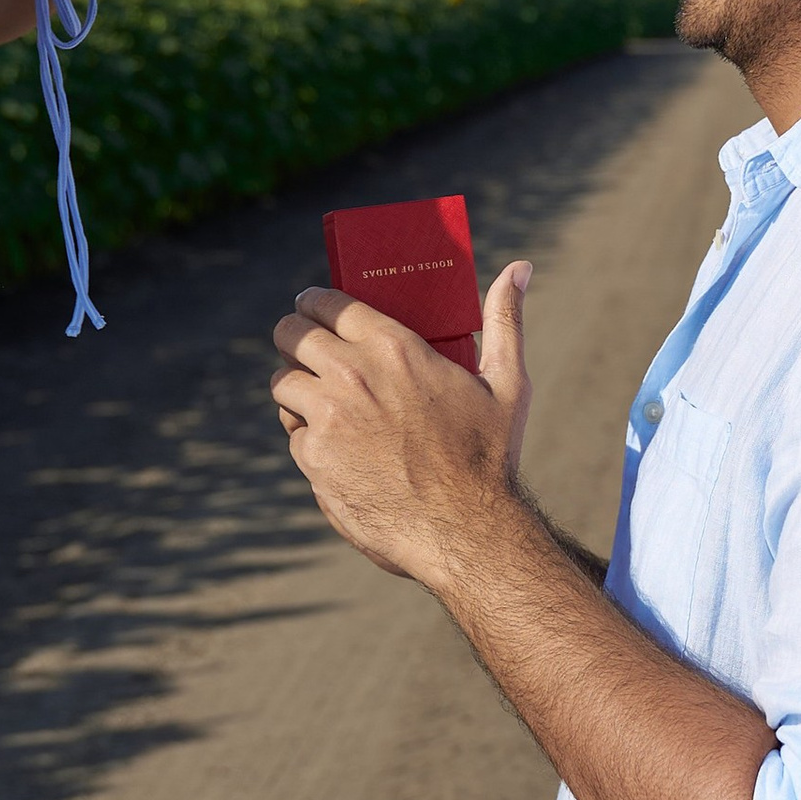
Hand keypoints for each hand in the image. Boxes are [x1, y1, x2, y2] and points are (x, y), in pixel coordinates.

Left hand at [270, 261, 534, 576]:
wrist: (466, 531)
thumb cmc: (488, 456)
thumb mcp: (508, 382)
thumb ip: (505, 320)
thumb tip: (519, 268)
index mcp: (393, 346)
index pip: (327, 303)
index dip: (313, 302)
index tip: (311, 306)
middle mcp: (352, 374)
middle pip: (290, 333)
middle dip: (292, 336)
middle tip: (300, 347)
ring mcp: (327, 416)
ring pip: (281, 383)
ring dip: (294, 388)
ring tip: (313, 398)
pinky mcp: (313, 457)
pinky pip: (293, 433)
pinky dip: (306, 436)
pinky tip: (333, 446)